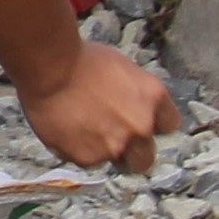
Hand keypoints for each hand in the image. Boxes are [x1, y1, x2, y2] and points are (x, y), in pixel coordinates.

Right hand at [15, 33, 179, 175]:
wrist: (48, 68)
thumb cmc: (77, 58)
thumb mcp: (119, 67)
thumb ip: (133, 94)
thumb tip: (128, 104)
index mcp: (153, 97)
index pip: (169, 125)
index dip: (152, 125)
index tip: (140, 123)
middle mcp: (140, 126)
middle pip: (147, 157)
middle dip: (132, 152)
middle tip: (112, 139)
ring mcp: (115, 145)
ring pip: (115, 160)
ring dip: (102, 150)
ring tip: (80, 130)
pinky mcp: (88, 158)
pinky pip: (85, 161)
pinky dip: (75, 150)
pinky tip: (63, 130)